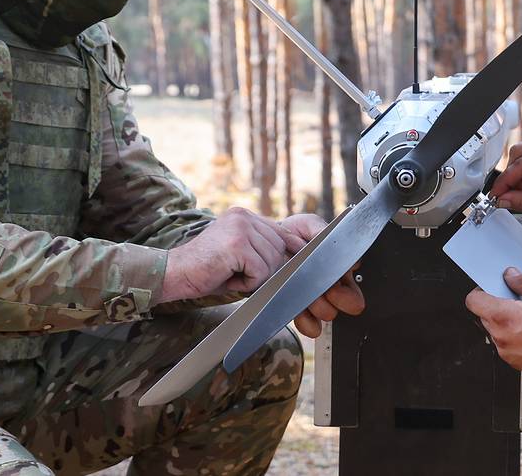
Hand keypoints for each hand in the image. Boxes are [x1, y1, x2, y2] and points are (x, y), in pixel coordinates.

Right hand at [159, 209, 364, 336]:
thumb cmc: (209, 276)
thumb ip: (278, 269)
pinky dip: (250, 283)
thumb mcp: (250, 272)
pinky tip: (230, 277)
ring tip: (238, 280)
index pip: (301, 232)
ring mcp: (244, 225)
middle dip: (314, 282)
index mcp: (257, 221)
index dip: (327, 252)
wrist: (170, 277)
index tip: (351, 272)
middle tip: (334, 304)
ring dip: (265, 284)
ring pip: (279, 266)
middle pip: (296, 253)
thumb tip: (321, 289)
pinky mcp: (236, 240)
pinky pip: (262, 271)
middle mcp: (252, 218)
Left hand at [465, 268, 521, 377]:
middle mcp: (502, 338)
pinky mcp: (518, 364)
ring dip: (506, 324)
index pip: (474, 302)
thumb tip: (512, 276)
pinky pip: (508, 346)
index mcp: (504, 317)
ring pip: (497, 332)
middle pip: (485, 317)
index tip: (490, 289)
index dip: (480, 292)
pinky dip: (515, 338)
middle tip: (517, 301)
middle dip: (497, 307)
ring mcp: (509, 353)